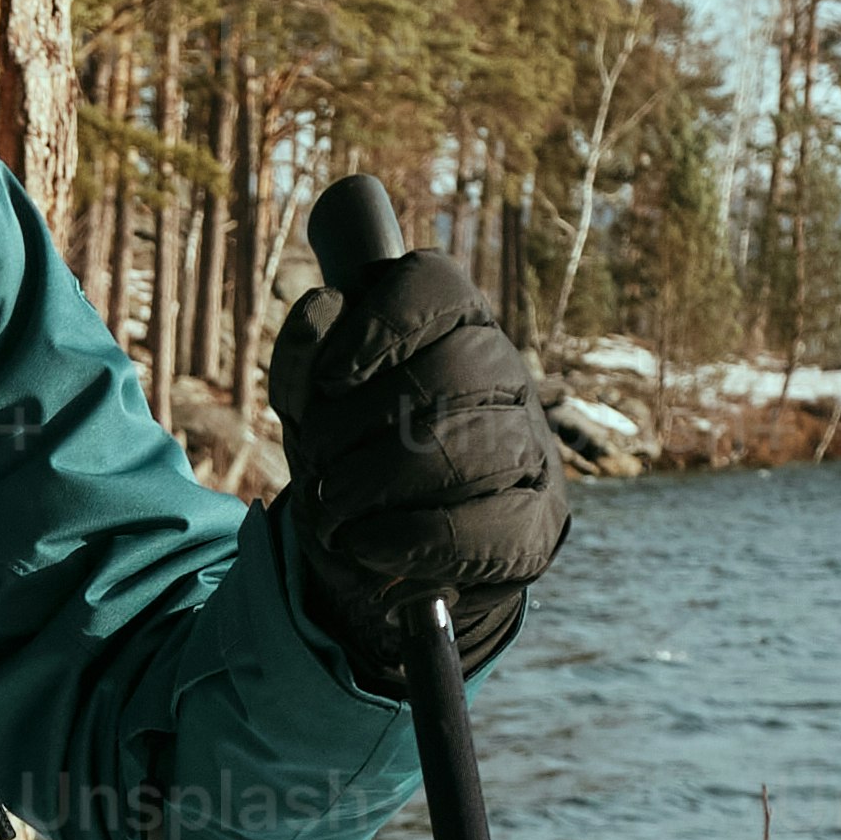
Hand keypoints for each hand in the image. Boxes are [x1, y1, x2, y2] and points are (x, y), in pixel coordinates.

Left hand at [265, 242, 567, 683]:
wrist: (390, 552)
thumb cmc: (355, 458)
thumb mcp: (313, 407)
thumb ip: (305, 357)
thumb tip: (323, 309)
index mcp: (455, 326)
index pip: (434, 287)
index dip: (377, 325)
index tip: (330, 381)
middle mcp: (504, 375)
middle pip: (444, 378)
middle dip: (354, 431)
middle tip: (317, 467)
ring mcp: (529, 447)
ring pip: (465, 452)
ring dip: (373, 488)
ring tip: (334, 513)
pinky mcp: (535, 522)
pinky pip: (479, 527)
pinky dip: (405, 539)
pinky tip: (367, 544)